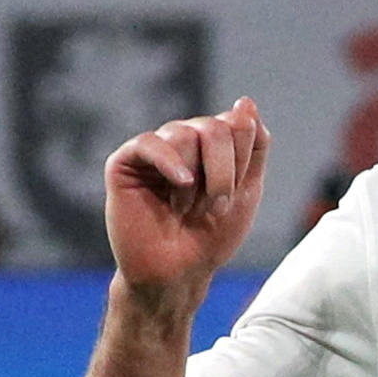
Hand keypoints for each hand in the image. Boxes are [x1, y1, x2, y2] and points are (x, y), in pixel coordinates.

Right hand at [106, 96, 268, 305]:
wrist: (177, 274)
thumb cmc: (210, 237)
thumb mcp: (246, 191)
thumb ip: (253, 146)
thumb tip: (245, 102)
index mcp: (210, 144)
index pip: (236, 124)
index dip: (241, 162)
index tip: (233, 198)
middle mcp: (182, 140)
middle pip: (213, 127)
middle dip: (223, 172)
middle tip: (216, 207)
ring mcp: (153, 150)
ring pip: (183, 133)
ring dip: (197, 180)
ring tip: (186, 209)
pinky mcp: (124, 164)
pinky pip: (149, 143)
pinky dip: (169, 162)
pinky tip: (180, 183)